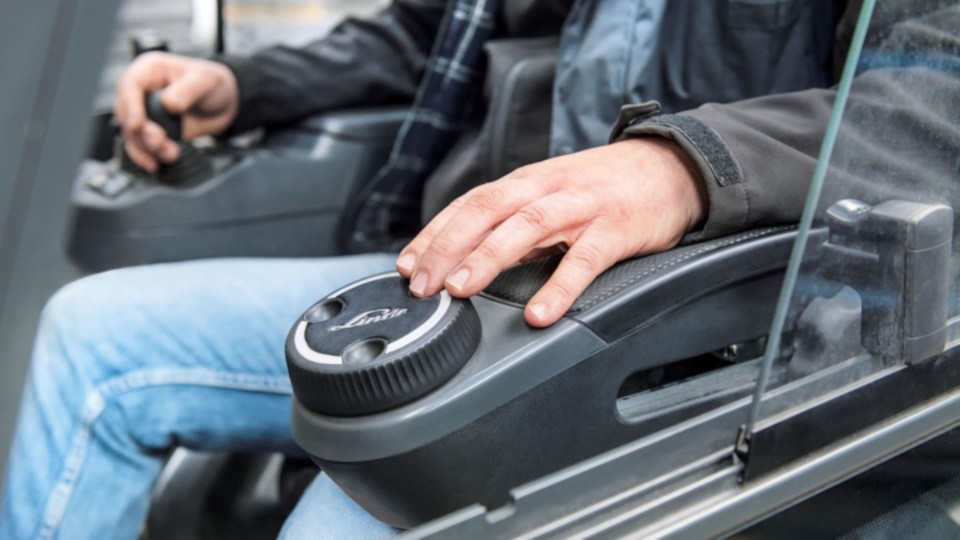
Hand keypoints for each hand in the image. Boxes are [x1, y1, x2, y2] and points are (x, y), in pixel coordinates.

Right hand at [115, 52, 238, 171]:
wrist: (223, 104)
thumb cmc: (213, 84)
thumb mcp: (205, 81)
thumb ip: (188, 90)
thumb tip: (169, 104)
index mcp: (151, 70)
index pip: (130, 85)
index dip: (130, 106)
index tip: (137, 125)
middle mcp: (142, 90)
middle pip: (126, 113)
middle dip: (141, 133)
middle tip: (160, 143)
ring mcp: (144, 112)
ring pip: (131, 133)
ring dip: (147, 148)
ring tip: (171, 154)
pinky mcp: (151, 131)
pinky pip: (139, 146)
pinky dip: (145, 156)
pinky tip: (155, 164)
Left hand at [395, 138, 707, 326]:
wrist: (671, 167)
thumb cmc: (604, 187)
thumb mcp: (551, 194)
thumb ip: (514, 220)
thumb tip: (468, 254)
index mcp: (526, 183)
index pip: (468, 204)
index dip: (434, 233)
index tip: (406, 265)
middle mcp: (546, 188)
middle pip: (485, 211)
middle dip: (446, 247)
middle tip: (421, 284)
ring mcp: (581, 206)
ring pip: (525, 228)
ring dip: (487, 259)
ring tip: (460, 290)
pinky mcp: (616, 228)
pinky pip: (584, 260)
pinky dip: (560, 286)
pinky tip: (540, 313)